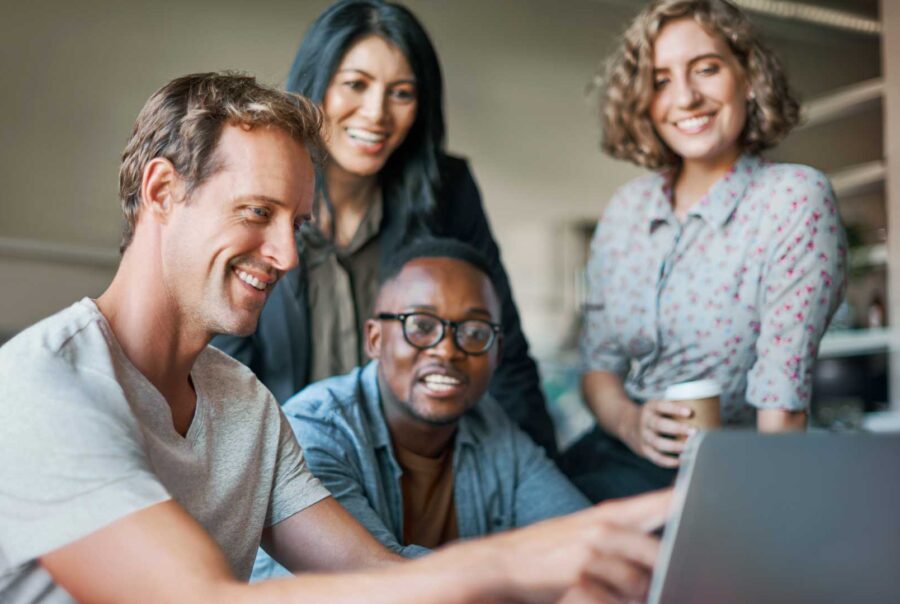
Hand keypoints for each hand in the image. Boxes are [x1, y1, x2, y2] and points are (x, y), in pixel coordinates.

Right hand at [492, 489, 671, 603]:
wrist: (503, 563)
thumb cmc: (548, 552)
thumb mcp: (584, 532)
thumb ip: (622, 538)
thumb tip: (661, 554)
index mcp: (608, 515)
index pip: (656, 503)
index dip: (684, 500)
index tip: (711, 494)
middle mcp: (602, 528)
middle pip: (656, 555)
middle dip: (661, 575)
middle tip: (661, 584)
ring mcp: (590, 551)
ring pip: (639, 583)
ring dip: (636, 598)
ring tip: (616, 596)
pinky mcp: (578, 575)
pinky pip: (615, 601)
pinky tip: (599, 601)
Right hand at [622, 399, 694, 468]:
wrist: (627, 424)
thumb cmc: (654, 415)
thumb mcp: (658, 406)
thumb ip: (675, 408)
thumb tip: (709, 412)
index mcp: (650, 407)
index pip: (661, 405)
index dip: (674, 408)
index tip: (689, 412)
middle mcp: (645, 421)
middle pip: (659, 425)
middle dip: (677, 429)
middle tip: (694, 431)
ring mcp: (643, 436)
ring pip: (657, 442)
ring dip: (674, 446)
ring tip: (689, 448)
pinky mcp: (644, 450)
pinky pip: (655, 457)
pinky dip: (668, 461)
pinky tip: (681, 461)